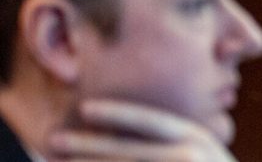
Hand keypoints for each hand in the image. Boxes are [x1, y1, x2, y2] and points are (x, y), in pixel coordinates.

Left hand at [48, 99, 236, 161]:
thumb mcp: (205, 152)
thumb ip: (177, 141)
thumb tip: (124, 137)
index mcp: (196, 137)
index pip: (150, 120)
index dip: (117, 113)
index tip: (85, 108)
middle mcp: (189, 155)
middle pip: (128, 151)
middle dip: (87, 146)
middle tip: (55, 140)